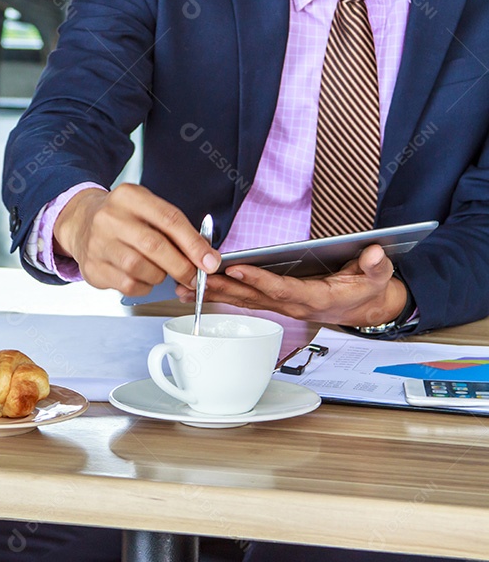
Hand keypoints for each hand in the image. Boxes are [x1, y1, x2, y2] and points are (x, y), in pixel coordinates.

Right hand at [53, 184, 220, 295]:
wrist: (81, 222)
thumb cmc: (122, 217)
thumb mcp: (147, 208)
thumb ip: (175, 229)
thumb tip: (205, 256)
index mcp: (129, 197)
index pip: (169, 219)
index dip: (194, 244)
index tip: (209, 261)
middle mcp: (109, 217)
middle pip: (154, 246)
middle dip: (181, 266)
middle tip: (194, 277)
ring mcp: (97, 243)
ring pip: (140, 269)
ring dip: (159, 276)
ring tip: (159, 271)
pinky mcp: (92, 267)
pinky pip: (127, 285)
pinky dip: (143, 286)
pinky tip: (142, 277)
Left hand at [177, 244, 408, 325]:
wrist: (363, 308)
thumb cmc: (365, 290)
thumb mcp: (378, 278)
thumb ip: (376, 266)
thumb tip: (375, 254)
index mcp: (314, 298)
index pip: (281, 289)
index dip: (257, 280)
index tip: (234, 268)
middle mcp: (290, 305)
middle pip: (251, 296)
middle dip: (220, 287)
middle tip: (192, 278)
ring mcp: (279, 306)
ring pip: (241, 299)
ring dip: (211, 293)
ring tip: (182, 285)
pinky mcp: (271, 303)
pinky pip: (241, 299)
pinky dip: (217, 294)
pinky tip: (193, 290)